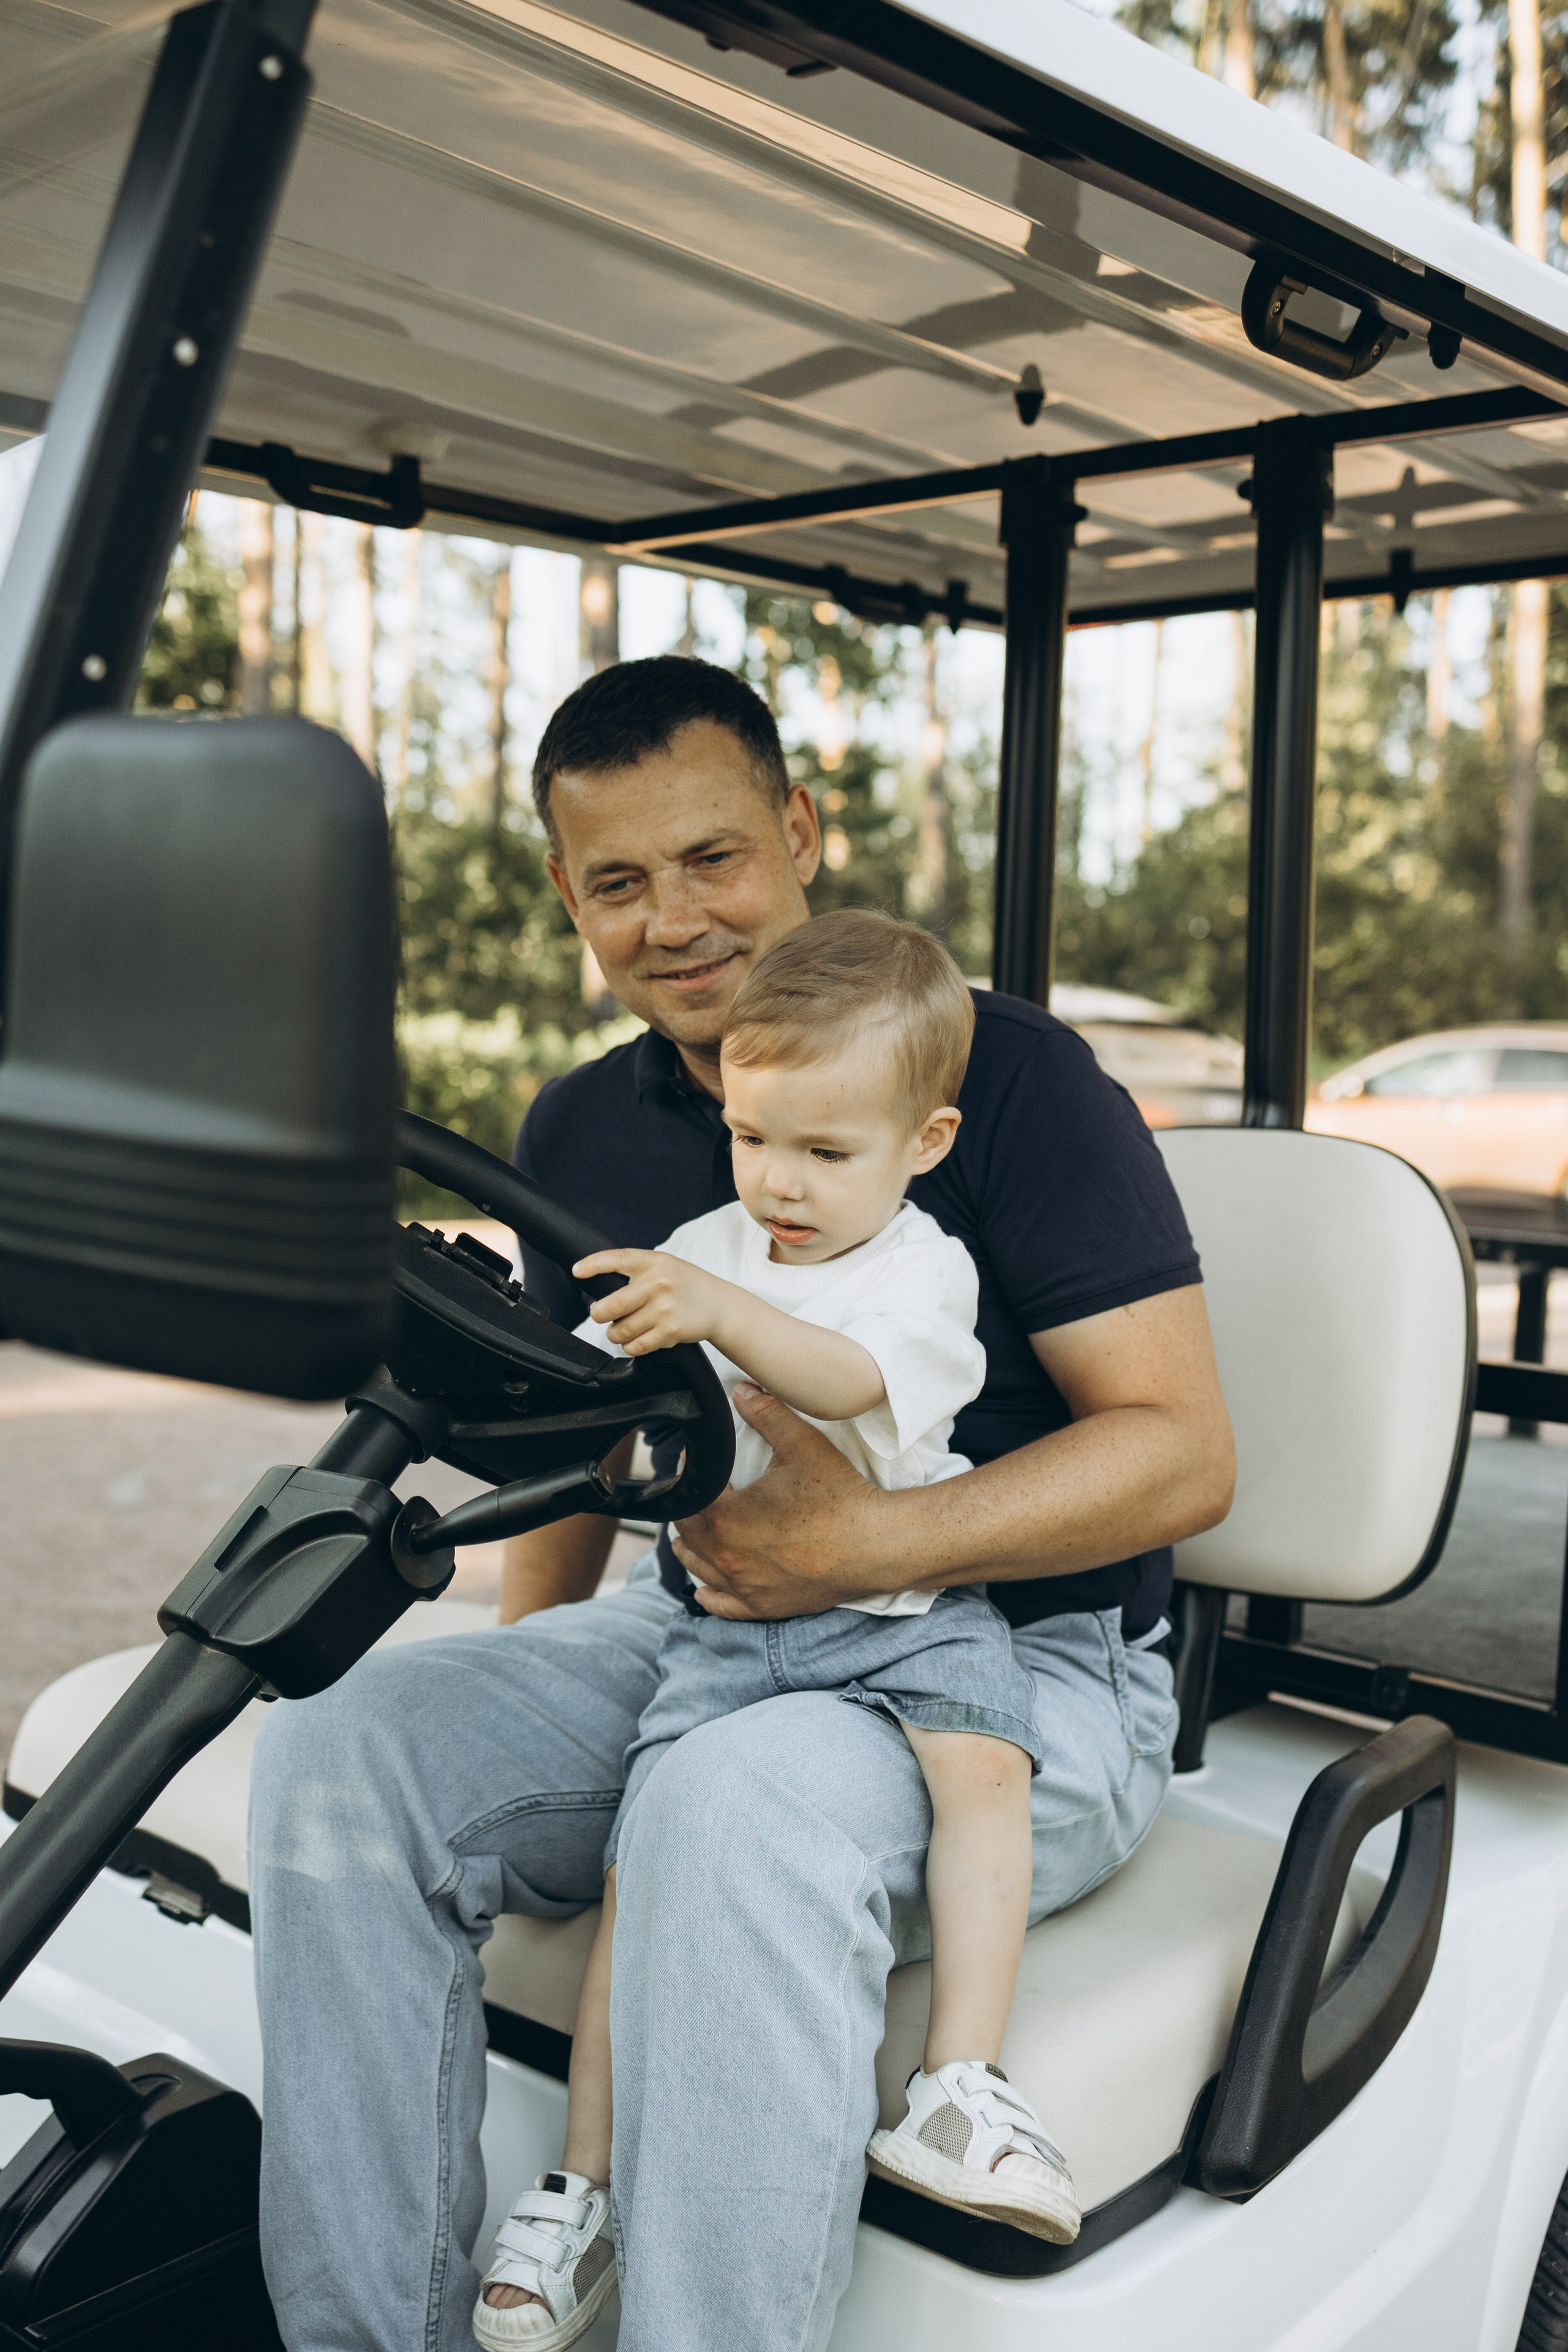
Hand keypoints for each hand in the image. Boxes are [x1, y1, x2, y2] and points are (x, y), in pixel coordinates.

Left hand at [573, 1248, 725, 1354]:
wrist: (719, 1305)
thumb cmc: (684, 1284)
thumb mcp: (664, 1265)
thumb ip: (637, 1270)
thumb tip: (596, 1280)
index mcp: (654, 1262)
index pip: (617, 1259)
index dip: (594, 1265)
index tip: (576, 1271)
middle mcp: (658, 1284)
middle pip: (611, 1306)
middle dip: (598, 1314)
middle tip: (600, 1314)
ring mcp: (664, 1309)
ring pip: (620, 1330)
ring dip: (615, 1333)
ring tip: (623, 1328)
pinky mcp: (669, 1332)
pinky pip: (635, 1346)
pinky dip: (630, 1346)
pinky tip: (637, 1338)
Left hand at [671, 1384, 896, 1618]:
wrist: (876, 1545)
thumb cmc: (839, 1495)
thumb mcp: (801, 1443)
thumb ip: (766, 1413)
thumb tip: (740, 1390)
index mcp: (725, 1520)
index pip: (688, 1499)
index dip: (694, 1479)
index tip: (706, 1468)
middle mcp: (726, 1560)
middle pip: (688, 1535)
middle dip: (691, 1513)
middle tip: (704, 1495)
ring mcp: (744, 1588)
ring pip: (699, 1570)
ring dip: (694, 1550)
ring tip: (695, 1534)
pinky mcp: (765, 1608)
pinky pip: (722, 1606)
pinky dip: (710, 1595)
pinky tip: (705, 1588)